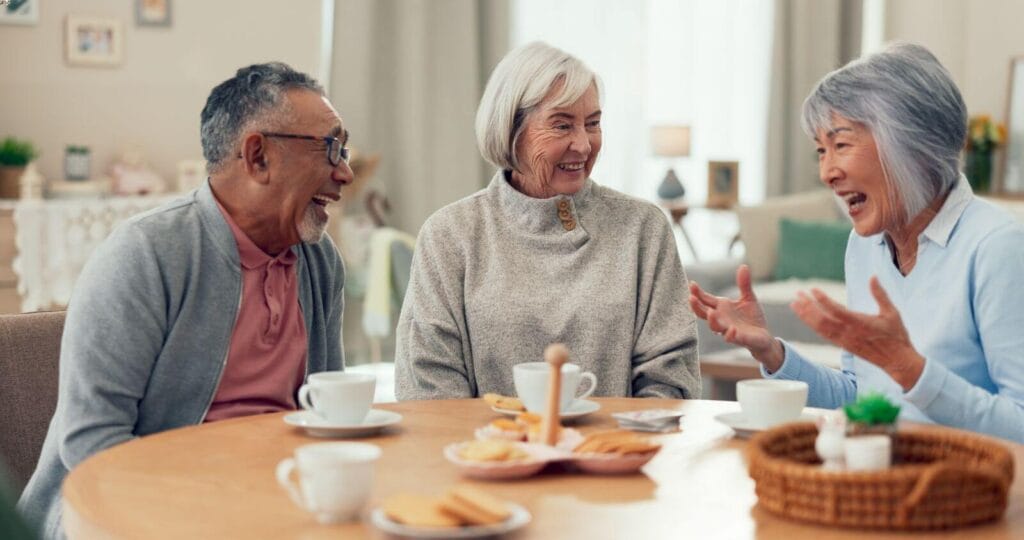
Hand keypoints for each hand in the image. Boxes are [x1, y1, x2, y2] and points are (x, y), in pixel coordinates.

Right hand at [689, 264, 783, 370]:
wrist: (763, 336)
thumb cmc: (752, 318)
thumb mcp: (748, 298)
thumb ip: (744, 284)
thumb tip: (743, 266)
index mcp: (721, 307)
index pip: (705, 299)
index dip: (697, 293)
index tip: (692, 284)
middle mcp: (721, 318)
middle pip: (703, 313)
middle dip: (696, 306)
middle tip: (691, 297)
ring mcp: (727, 329)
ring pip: (714, 326)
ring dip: (712, 320)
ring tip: (710, 312)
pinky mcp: (738, 338)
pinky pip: (730, 337)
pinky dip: (730, 334)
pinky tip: (731, 329)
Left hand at [790, 276, 924, 389]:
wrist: (896, 361)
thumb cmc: (896, 335)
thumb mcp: (892, 312)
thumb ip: (880, 294)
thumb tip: (873, 276)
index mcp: (861, 323)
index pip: (836, 310)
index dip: (822, 300)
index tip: (812, 289)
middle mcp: (849, 333)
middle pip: (822, 319)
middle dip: (808, 306)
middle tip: (797, 294)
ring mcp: (844, 341)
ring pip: (820, 328)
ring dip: (806, 315)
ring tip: (794, 304)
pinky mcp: (843, 345)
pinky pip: (824, 335)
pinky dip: (813, 325)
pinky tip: (805, 317)